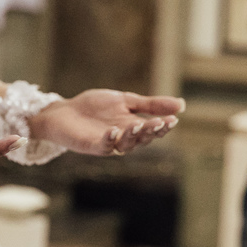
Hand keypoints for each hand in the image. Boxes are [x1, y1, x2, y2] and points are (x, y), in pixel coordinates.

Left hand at [26, 89, 183, 155]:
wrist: (64, 111)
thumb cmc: (94, 107)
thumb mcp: (125, 100)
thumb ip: (151, 104)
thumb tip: (182, 105)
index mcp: (133, 127)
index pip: (152, 130)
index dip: (162, 126)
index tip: (173, 119)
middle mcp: (123, 138)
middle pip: (141, 139)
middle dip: (150, 131)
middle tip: (160, 123)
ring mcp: (107, 143)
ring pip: (125, 144)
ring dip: (132, 136)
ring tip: (138, 124)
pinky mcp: (90, 146)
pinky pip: (102, 146)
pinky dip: (109, 140)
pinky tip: (113, 131)